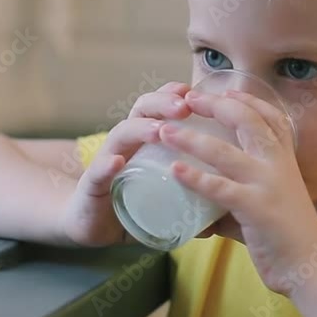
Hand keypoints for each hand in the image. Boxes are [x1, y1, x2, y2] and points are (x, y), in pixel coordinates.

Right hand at [61, 81, 191, 245]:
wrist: (92, 225)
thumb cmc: (133, 202)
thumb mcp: (165, 192)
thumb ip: (191, 192)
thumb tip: (226, 207)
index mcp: (144, 141)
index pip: (158, 108)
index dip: (174, 95)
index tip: (195, 91)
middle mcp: (125, 144)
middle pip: (141, 111)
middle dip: (162, 103)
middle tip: (184, 105)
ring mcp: (105, 162)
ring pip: (120, 135)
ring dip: (140, 129)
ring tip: (158, 130)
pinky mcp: (91, 187)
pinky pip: (97, 174)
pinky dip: (106, 167)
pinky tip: (117, 163)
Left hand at [158, 88, 316, 294]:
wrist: (311, 267)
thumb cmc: (287, 237)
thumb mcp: (268, 204)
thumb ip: (235, 203)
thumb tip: (202, 215)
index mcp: (284, 159)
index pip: (270, 116)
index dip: (246, 100)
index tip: (224, 90)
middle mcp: (278, 164)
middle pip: (246, 121)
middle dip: (215, 105)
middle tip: (189, 99)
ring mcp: (267, 184)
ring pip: (224, 152)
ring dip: (190, 139)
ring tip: (164, 132)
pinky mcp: (256, 208)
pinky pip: (220, 188)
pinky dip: (195, 178)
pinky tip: (175, 170)